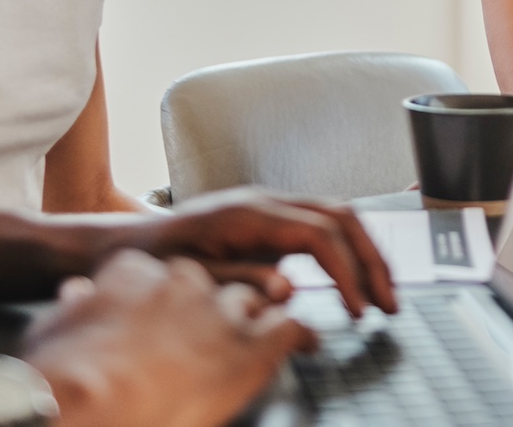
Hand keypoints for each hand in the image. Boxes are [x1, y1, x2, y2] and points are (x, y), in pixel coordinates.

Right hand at [23, 249, 314, 426]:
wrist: (88, 396)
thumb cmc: (62, 373)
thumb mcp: (55, 326)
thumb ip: (74, 307)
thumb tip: (73, 295)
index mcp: (134, 272)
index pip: (170, 273)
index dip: (178, 296)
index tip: (179, 311)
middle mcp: (182, 280)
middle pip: (220, 282)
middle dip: (225, 305)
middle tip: (229, 327)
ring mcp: (218, 308)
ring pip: (260, 298)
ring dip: (268, 316)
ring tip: (283, 331)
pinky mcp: (250, 345)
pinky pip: (289, 327)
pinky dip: (300, 335)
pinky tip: (307, 343)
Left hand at [120, 188, 397, 317]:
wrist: (124, 242)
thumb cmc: (151, 260)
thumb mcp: (190, 277)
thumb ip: (241, 281)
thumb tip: (288, 290)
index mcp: (249, 214)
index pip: (320, 235)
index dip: (347, 273)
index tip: (358, 310)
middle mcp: (265, 202)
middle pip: (341, 217)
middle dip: (372, 260)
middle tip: (389, 304)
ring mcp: (269, 206)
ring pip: (338, 216)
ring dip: (365, 254)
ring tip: (381, 295)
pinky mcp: (269, 218)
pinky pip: (322, 225)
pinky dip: (347, 250)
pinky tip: (353, 279)